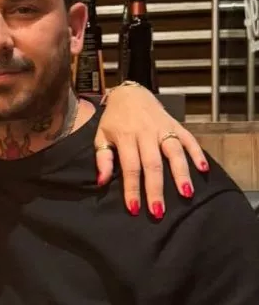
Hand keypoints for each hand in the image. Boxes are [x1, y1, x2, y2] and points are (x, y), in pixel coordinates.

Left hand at [94, 83, 207, 218]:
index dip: (132, 188)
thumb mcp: (101, 135)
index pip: (130, 167)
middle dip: (156, 189)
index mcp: (125, 137)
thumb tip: (101, 182)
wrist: (129, 93)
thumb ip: (102, 158)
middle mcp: (145, 133)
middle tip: (159, 211)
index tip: (134, 208)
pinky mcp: (176, 124)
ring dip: (181, 173)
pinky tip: (203, 169)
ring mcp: (162, 128)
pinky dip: (197, 153)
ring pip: (174, 152)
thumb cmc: (114, 119)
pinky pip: (189, 139)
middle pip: (153, 164)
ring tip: (186, 194)